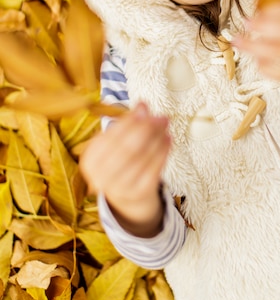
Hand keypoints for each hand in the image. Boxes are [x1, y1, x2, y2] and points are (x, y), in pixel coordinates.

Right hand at [79, 102, 170, 236]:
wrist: (125, 194)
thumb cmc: (119, 160)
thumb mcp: (114, 142)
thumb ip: (127, 124)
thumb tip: (142, 105)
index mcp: (90, 160)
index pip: (111, 137)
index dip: (129, 121)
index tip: (144, 107)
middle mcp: (101, 177)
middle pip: (127, 148)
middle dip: (147, 129)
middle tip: (161, 117)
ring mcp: (120, 188)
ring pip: (143, 157)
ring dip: (157, 138)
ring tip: (165, 126)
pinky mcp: (139, 192)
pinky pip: (155, 169)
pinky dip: (163, 152)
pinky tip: (168, 139)